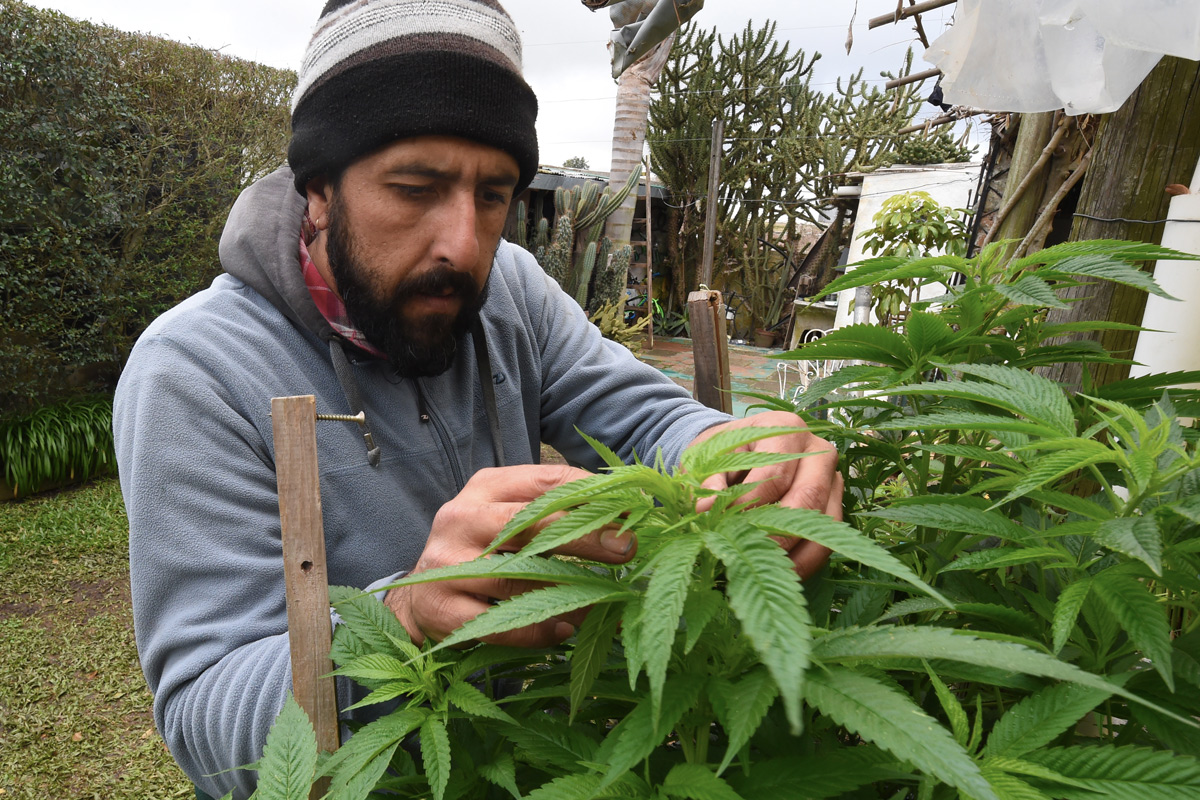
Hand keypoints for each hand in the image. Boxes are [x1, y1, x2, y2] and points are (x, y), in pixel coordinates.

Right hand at [384, 465, 635, 646]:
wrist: (415, 597)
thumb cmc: (480, 551)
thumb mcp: (508, 517)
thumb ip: (554, 509)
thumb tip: (628, 508)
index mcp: (484, 488)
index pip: (544, 482)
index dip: (591, 495)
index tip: (631, 510)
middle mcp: (461, 519)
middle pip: (530, 523)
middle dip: (584, 535)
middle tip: (626, 548)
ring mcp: (447, 565)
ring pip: (516, 576)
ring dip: (569, 589)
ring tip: (608, 598)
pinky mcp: (441, 608)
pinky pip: (498, 622)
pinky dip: (536, 628)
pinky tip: (565, 628)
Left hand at [689, 411, 841, 579]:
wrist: (741, 451)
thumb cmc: (723, 453)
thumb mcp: (707, 458)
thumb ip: (706, 480)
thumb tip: (703, 510)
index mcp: (785, 429)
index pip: (775, 472)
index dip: (750, 504)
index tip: (724, 527)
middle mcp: (817, 450)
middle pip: (808, 496)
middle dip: (777, 533)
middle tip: (748, 558)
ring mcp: (832, 478)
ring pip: (826, 522)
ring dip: (797, 554)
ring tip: (765, 573)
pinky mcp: (834, 505)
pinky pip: (827, 539)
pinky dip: (805, 560)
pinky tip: (778, 574)